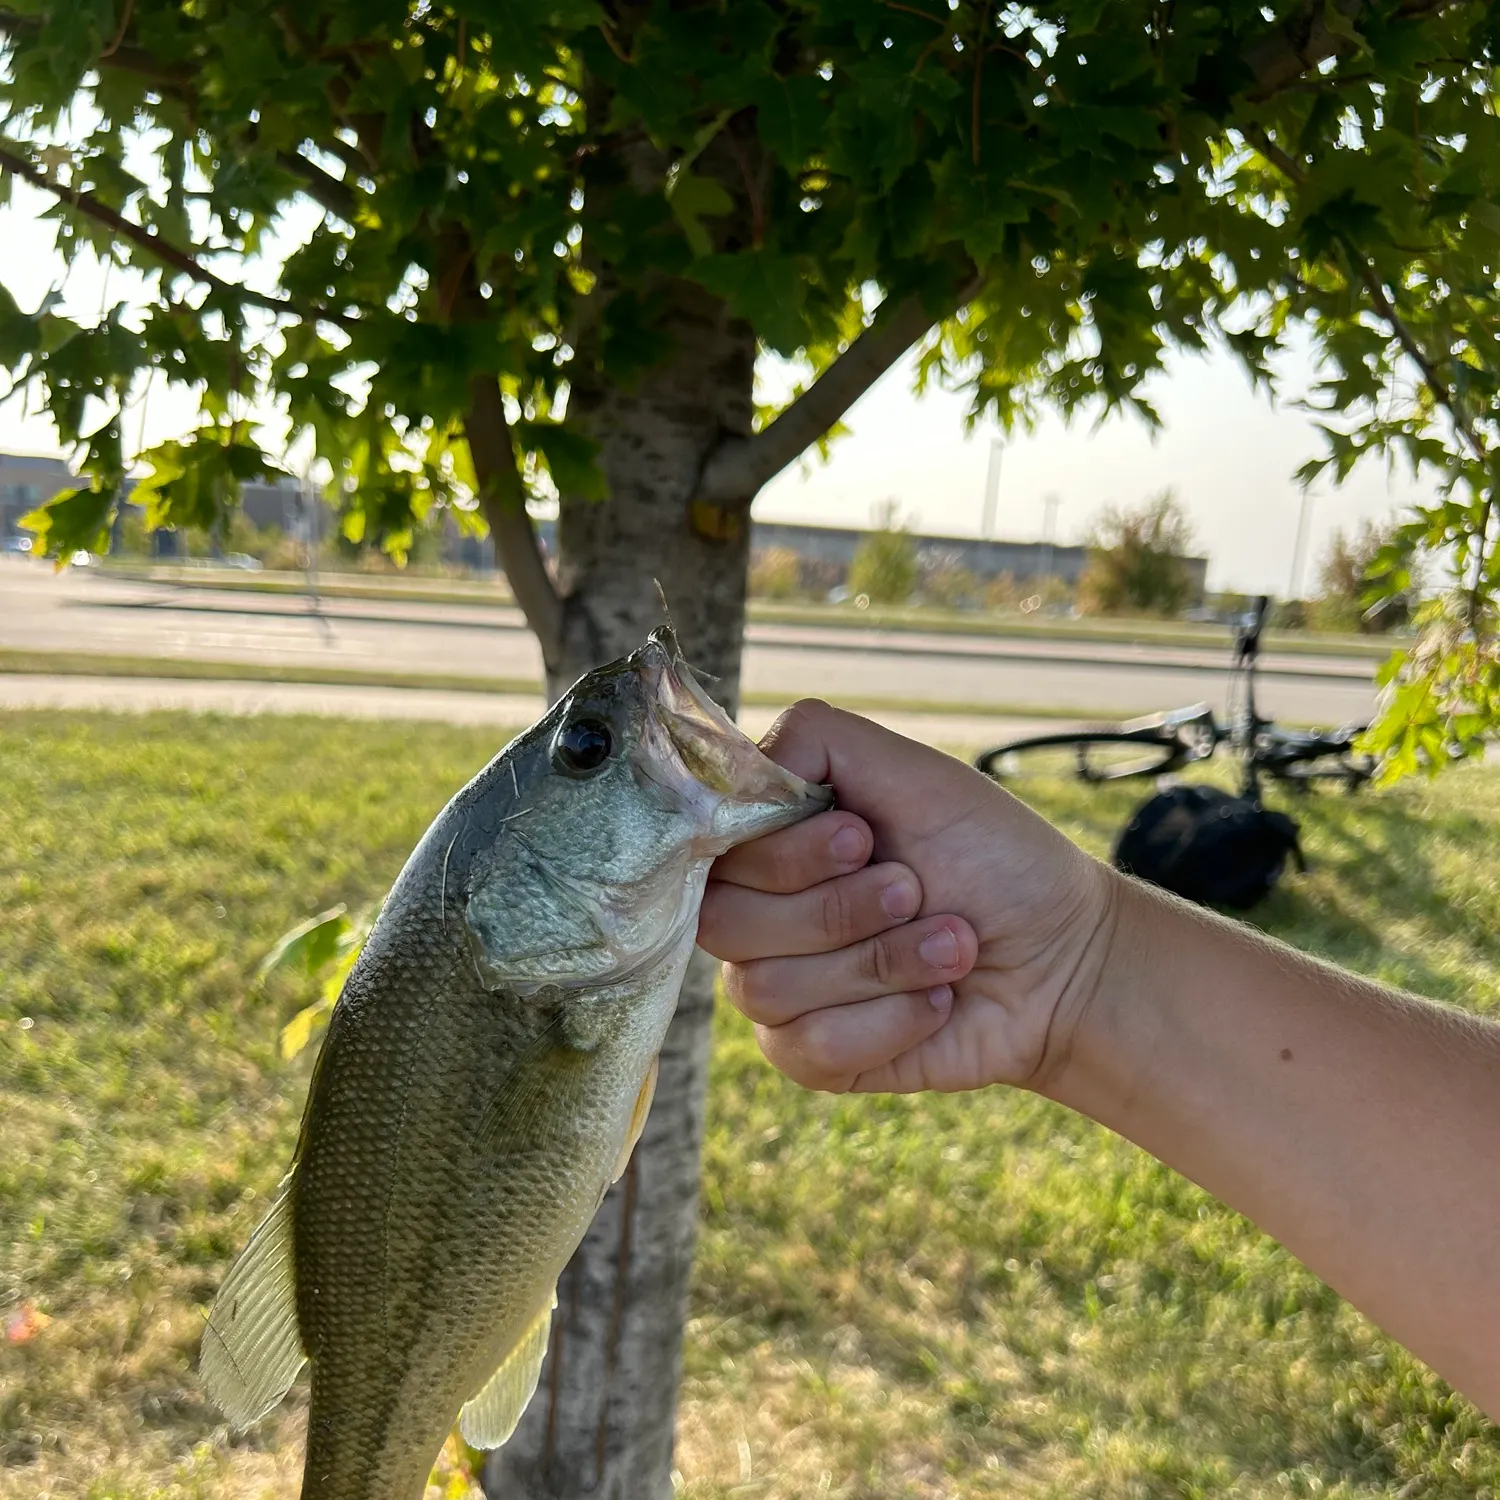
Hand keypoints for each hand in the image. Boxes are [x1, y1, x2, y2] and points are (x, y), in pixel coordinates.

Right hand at [698, 700, 1116, 1093]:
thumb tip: (735, 771)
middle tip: (915, 890)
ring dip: (880, 964)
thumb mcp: (912, 772)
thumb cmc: (993, 857)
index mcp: (775, 842)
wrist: (1065, 957)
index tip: (862, 839)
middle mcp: (762, 913)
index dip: (784, 856)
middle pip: (726, 924)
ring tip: (951, 945)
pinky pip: (807, 1046)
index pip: (713, 853)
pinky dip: (889, 1019)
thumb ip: (812, 740)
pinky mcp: (812, 1054)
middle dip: (839, 910)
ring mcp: (781, 988)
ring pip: (765, 988)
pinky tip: (936, 1001)